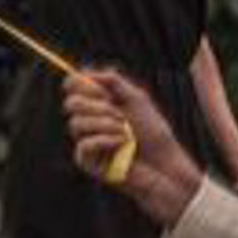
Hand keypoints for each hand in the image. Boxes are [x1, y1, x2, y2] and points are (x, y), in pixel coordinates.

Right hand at [64, 69, 201, 227]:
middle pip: (71, 103)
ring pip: (76, 123)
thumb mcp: (136, 99)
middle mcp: (87, 121)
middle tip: (121, 116)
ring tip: (126, 134)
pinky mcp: (87, 161)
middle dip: (98, 107)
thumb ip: (112, 81)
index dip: (80, 84)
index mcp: (96, 104)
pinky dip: (105, 141)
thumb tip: (84, 72)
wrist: (166, 165)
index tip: (102, 91)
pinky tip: (122, 145)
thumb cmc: (154, 134)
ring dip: (105, 125)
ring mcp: (85, 141)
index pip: (71, 86)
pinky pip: (84, 144)